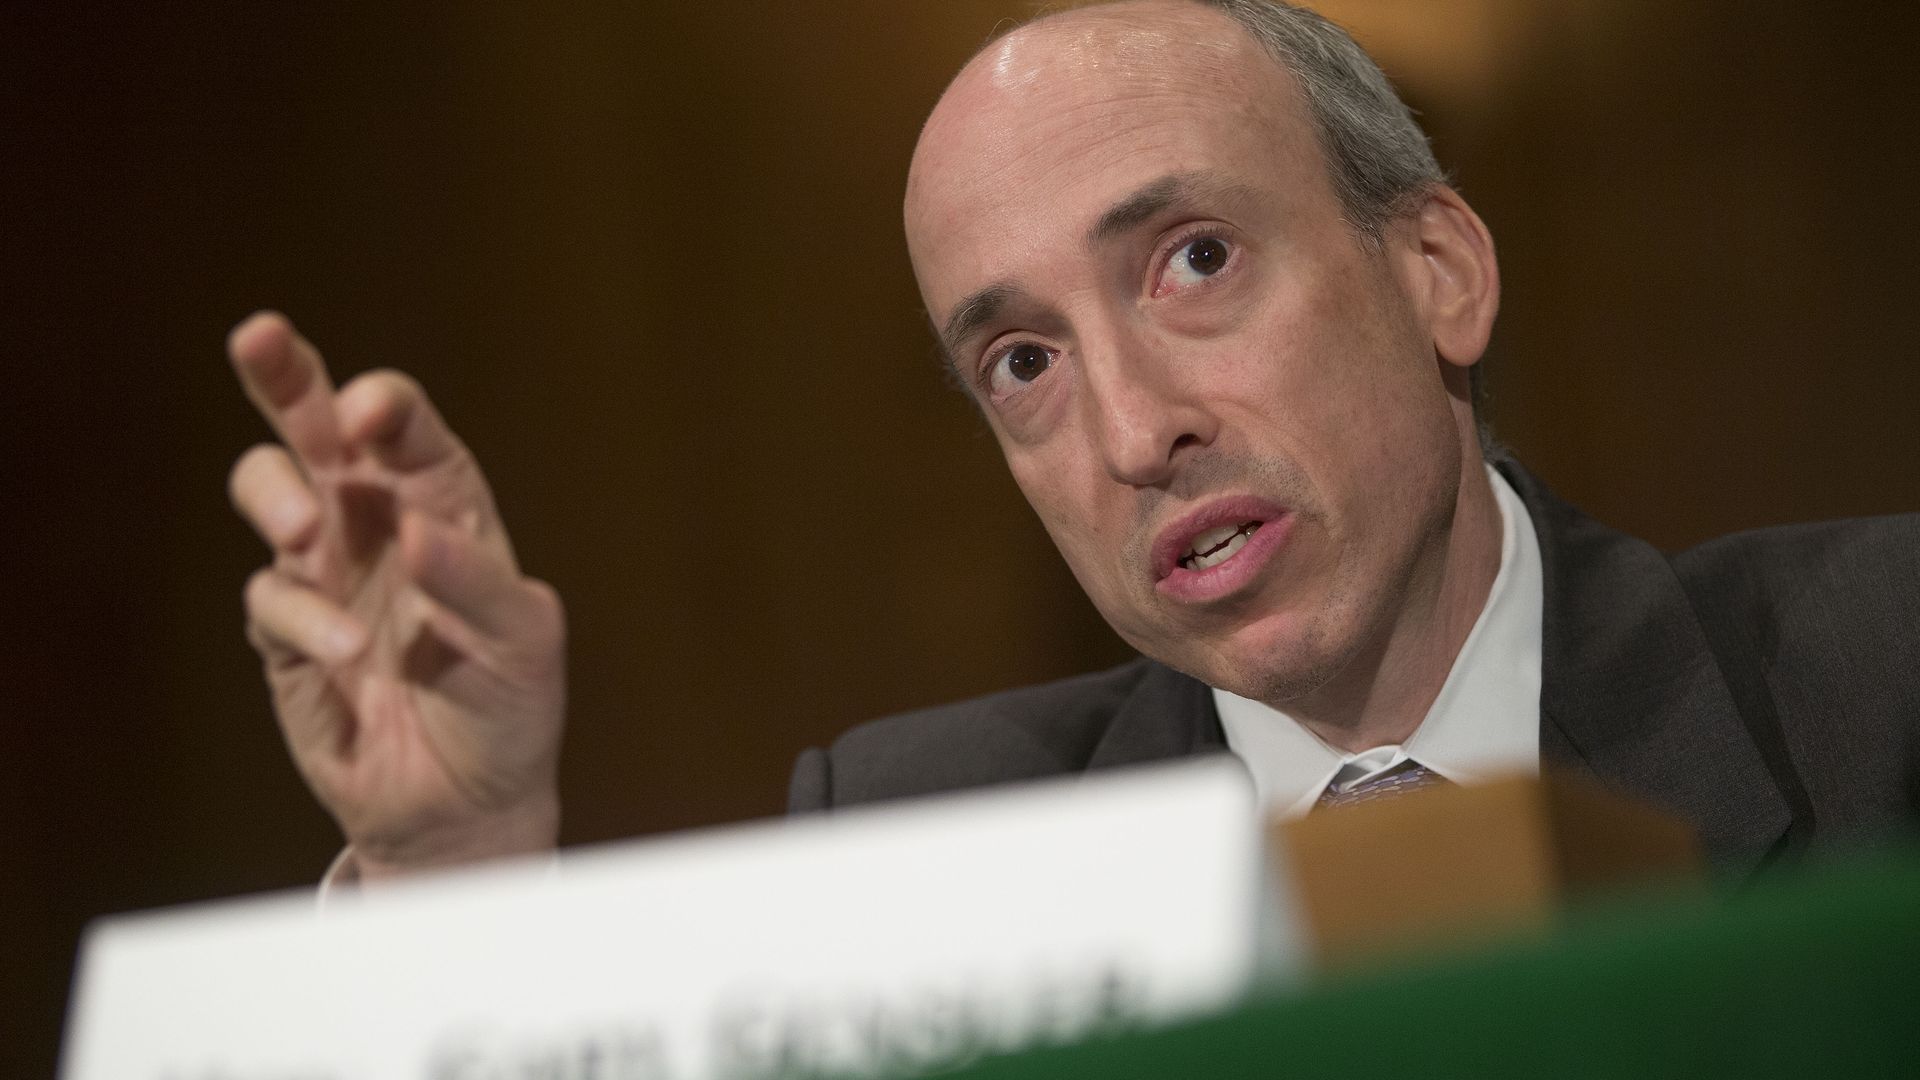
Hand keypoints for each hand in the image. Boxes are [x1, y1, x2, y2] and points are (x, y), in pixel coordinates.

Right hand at [226, 312, 564, 880]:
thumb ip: (475, 583)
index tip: (374, 413)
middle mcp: (378, 522)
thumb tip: (415, 530)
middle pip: (319, 426)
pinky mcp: (286, 633)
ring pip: (272, 490)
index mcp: (447, 505)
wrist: (467, 803)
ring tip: (306, 531)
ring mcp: (327, 572)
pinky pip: (268, 598)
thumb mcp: (522, 643)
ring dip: (277, 495)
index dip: (388, 407)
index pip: (410, 433)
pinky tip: (343, 654)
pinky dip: (300, 617)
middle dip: (286, 375)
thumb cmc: (509, 707)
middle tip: (260, 335)